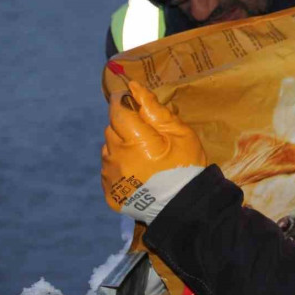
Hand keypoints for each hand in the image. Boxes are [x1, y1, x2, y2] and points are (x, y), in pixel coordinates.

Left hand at [102, 80, 206, 223]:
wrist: (184, 206)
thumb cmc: (186, 166)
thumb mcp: (179, 133)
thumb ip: (154, 110)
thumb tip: (134, 88)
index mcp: (136, 141)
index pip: (118, 112)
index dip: (122, 103)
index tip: (130, 100)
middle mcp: (118, 158)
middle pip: (112, 130)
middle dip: (125, 127)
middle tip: (146, 136)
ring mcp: (112, 177)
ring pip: (108, 150)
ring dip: (121, 148)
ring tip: (142, 157)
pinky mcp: (110, 193)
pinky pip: (109, 171)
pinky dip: (119, 167)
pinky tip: (137, 173)